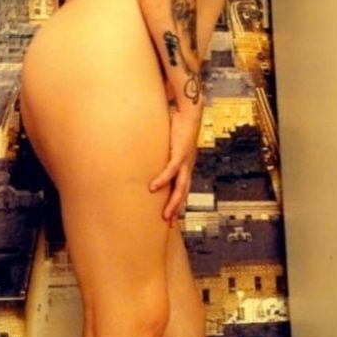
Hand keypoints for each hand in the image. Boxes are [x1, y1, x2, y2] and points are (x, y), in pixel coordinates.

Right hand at [149, 105, 202, 224]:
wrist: (190, 112)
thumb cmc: (178, 124)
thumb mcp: (168, 143)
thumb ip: (160, 151)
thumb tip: (146, 153)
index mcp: (186, 165)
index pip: (182, 189)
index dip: (178, 203)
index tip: (172, 216)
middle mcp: (187, 166)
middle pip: (183, 193)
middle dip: (177, 210)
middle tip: (170, 224)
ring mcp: (185, 161)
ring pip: (180, 187)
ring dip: (173, 202)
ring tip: (165, 215)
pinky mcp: (180, 152)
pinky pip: (170, 170)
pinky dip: (162, 180)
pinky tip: (153, 188)